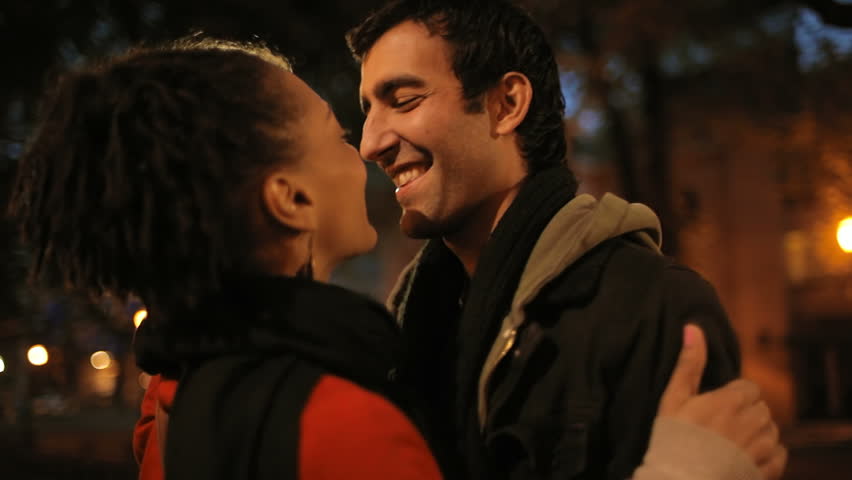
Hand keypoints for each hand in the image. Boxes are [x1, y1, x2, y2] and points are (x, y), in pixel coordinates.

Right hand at [658, 325, 786, 479]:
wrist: (679, 478)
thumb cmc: (673, 438)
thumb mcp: (674, 398)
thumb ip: (688, 364)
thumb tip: (693, 328)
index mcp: (731, 401)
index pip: (749, 388)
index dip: (734, 395)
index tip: (718, 405)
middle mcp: (751, 422)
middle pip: (761, 408)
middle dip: (747, 413)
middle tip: (723, 424)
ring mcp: (761, 448)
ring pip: (771, 431)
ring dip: (758, 433)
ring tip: (733, 442)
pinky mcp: (766, 470)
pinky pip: (780, 455)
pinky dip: (769, 454)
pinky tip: (748, 457)